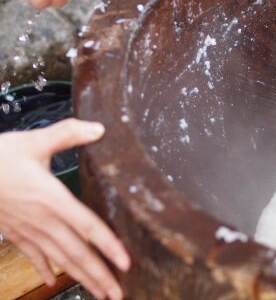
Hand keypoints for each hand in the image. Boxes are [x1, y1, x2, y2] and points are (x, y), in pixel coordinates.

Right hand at [0, 119, 129, 299]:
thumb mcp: (35, 140)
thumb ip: (69, 134)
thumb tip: (99, 128)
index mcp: (52, 198)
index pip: (87, 226)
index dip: (108, 245)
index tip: (125, 263)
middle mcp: (42, 219)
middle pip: (76, 252)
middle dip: (99, 275)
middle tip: (118, 293)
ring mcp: (27, 229)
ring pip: (59, 258)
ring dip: (80, 277)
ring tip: (100, 292)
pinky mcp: (14, 231)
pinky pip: (33, 255)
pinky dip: (45, 268)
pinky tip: (52, 280)